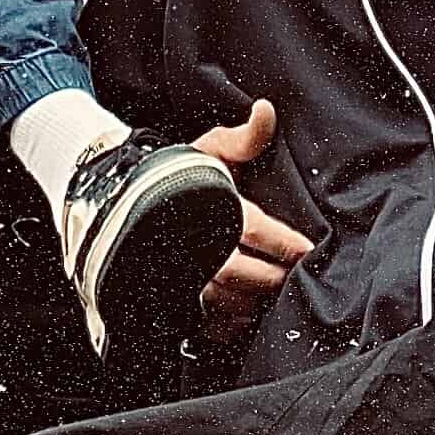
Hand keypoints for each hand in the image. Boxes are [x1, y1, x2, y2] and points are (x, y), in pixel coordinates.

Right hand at [188, 97, 314, 343]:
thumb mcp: (213, 148)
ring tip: (276, 293)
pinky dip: (229, 324)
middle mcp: (195, 249)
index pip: (253, 231)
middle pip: (243, 275)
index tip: (307, 250)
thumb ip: (244, 136)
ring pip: (226, 302)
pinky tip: (245, 313)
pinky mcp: (175, 298)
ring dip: (255, 301)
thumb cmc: (179, 172)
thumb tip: (267, 110)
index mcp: (210, 210)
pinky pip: (206, 324)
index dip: (284, 244)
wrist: (127, 197)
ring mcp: (184, 278)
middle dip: (275, 277)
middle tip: (298, 276)